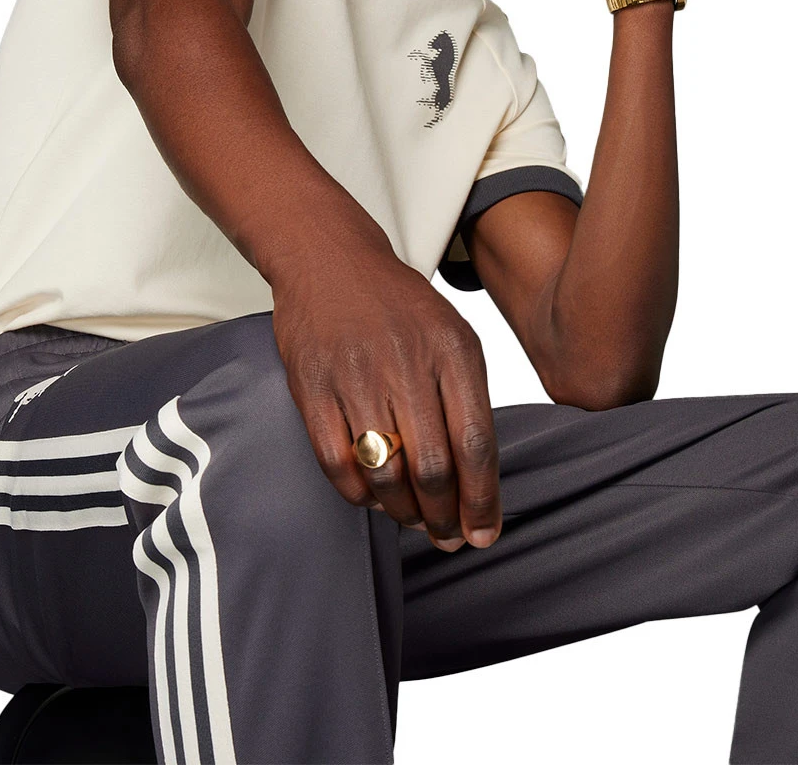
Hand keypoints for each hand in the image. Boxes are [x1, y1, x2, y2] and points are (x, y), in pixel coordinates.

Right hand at [270, 231, 501, 551]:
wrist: (330, 261)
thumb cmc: (398, 306)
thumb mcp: (452, 335)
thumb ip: (468, 398)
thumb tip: (479, 477)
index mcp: (452, 350)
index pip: (475, 442)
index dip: (482, 499)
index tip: (484, 533)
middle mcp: (406, 363)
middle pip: (433, 466)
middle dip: (445, 516)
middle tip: (448, 536)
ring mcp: (355, 377)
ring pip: (386, 472)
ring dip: (404, 510)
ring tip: (414, 518)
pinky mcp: (312, 388)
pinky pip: (338, 463)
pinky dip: (359, 494)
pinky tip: (374, 497)